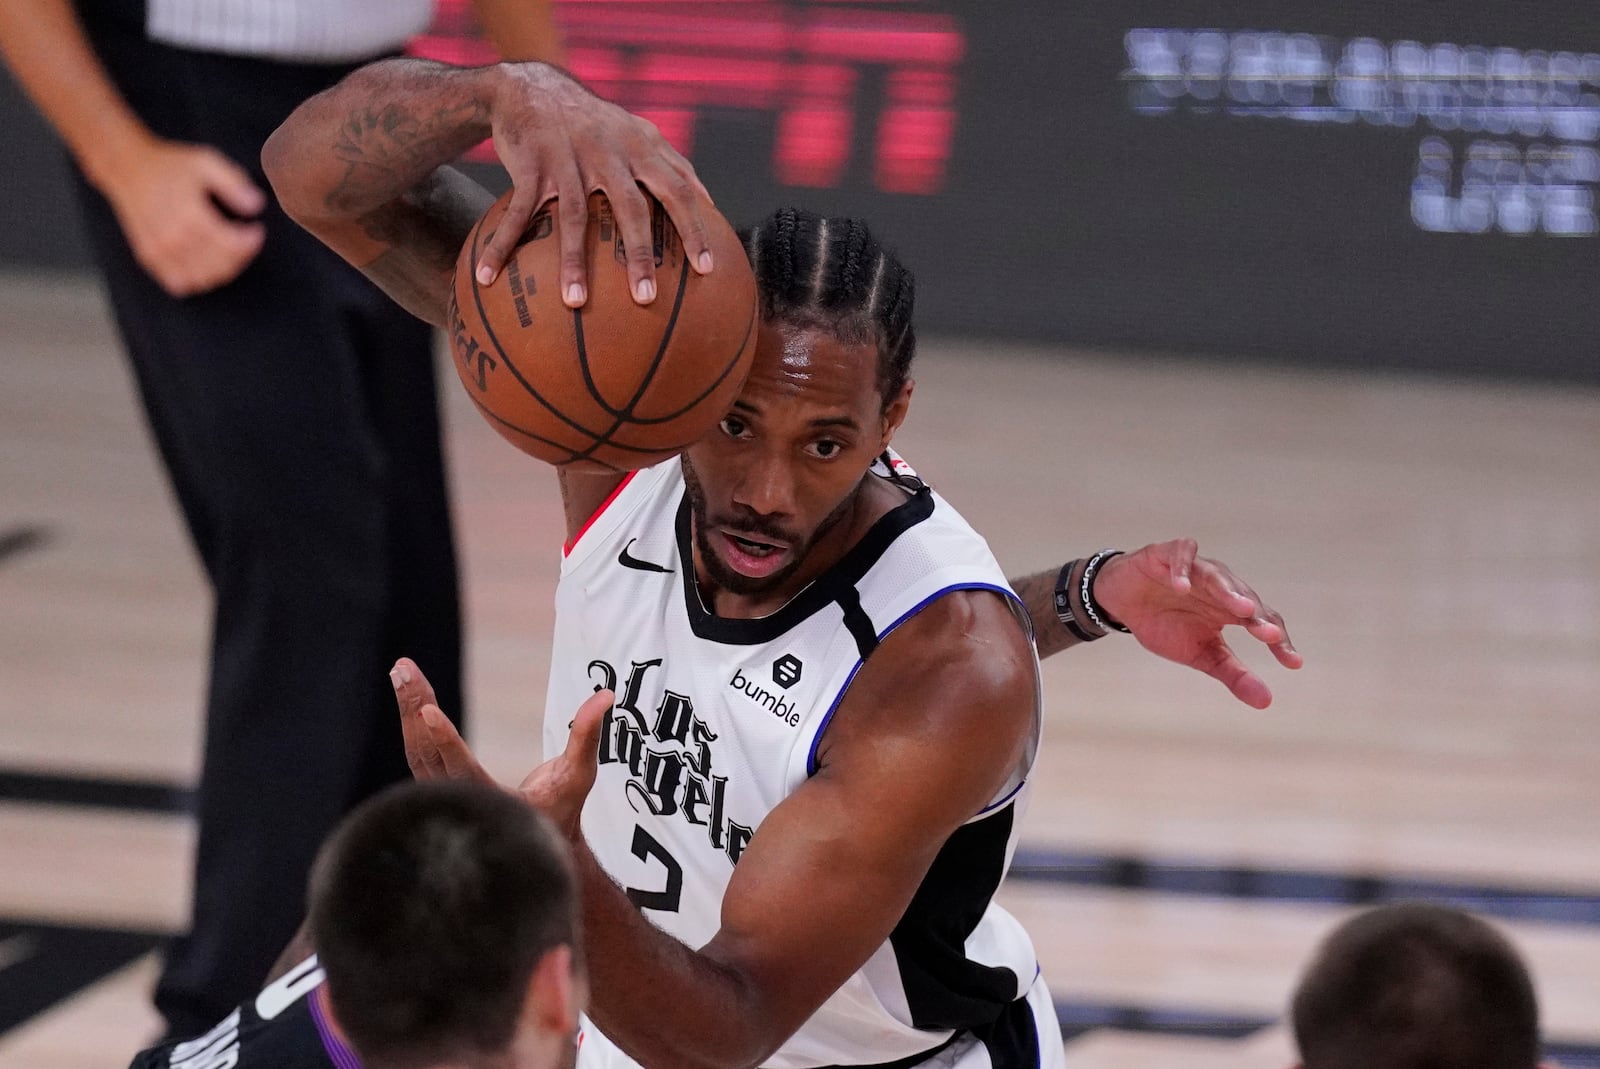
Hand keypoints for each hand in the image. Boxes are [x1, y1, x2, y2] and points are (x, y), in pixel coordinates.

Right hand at [98, 134, 265, 296]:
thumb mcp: (205, 162)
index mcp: (190, 217)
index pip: (233, 245)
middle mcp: (174, 239)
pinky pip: (180, 283)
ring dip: (223, 269)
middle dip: (242, 255)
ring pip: (204, 278)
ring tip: (227, 250)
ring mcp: (159, 251)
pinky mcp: (149, 257)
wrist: (127, 167)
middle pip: (222, 265)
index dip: (252, 241)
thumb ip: (233, 183)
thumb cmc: (168, 165)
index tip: (256, 230)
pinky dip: (198, 278)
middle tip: (245, 239)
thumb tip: (256, 204)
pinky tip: (205, 263)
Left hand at [391, 656, 611, 838]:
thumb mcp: (579, 775)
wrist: (534, 844)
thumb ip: (587, 735)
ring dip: (407, 709)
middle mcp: (461, 804)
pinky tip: (410, 688)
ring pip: (416, 752)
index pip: (464, 771)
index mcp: (495, 806)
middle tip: (404, 669)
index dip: (446, 742)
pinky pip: (418, 751)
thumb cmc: (560, 809)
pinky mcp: (437, 786)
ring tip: (403, 670)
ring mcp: (443, 797)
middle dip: (413, 708)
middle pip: (428, 755)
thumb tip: (605, 695)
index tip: (428, 712)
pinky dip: (411, 718)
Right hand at [477, 62, 713, 306]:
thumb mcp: (636, 132)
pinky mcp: (530, 165)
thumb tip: (709, 203)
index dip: (694, 228)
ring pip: (574, 217)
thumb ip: (672, 164)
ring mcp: (567, 159)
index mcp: (639, 148)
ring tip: (575, 304)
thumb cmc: (593, 123)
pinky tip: (486, 277)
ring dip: (573, 262)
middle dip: (639, 256)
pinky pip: (517, 212)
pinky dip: (502, 245)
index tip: (707, 269)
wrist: (530, 88)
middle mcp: (607, 152)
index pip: (677, 190)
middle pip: (630, 209)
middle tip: (646, 300)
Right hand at [1090, 540, 1301, 709]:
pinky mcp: (1166, 554)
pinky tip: (1181, 587)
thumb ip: (1233, 674)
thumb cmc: (1165, 624)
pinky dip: (1182, 569)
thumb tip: (1266, 702)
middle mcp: (1219, 586)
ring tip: (1241, 609)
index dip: (1279, 641)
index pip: (1263, 621)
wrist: (1121, 600)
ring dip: (1229, 591)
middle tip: (1269, 635)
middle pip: (1244, 597)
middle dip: (1258, 616)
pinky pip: (1181, 555)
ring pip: (1218, 575)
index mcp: (1231, 609)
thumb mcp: (1200, 655)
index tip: (1293, 663)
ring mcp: (1195, 568)